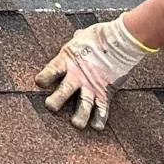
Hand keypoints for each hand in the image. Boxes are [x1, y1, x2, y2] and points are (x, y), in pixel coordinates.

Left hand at [32, 17, 155, 129]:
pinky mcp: (106, 91)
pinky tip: (97, 127)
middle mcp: (78, 75)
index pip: (52, 70)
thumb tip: (76, 36)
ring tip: (76, 124)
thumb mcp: (82, 37)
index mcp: (68, 60)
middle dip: (56, 99)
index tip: (39, 82)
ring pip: (84, 103)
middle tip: (51, 107)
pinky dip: (100, 117)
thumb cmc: (101, 36)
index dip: (45, 76)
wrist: (124, 40)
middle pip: (65, 89)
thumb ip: (76, 41)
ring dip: (80, 115)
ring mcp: (92, 85)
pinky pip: (102, 107)